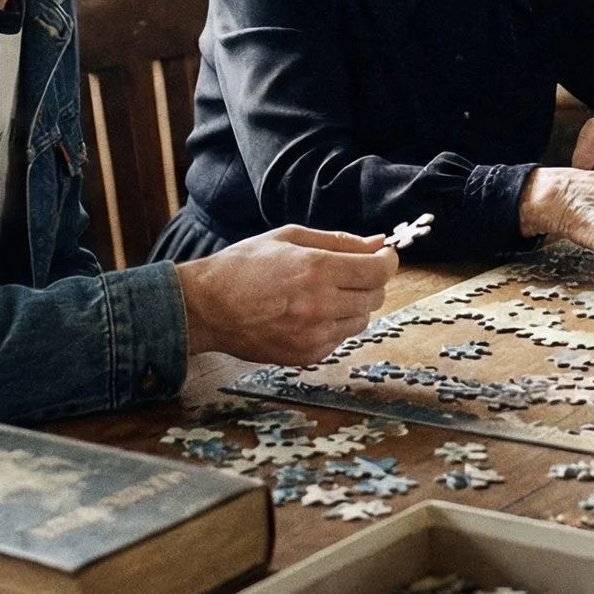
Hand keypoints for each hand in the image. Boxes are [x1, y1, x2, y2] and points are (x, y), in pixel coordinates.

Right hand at [176, 225, 397, 364]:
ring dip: (354, 304)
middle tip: (351, 271)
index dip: (387, 260)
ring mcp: (313, 334)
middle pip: (375, 296)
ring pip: (362, 320)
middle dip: (370, 280)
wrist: (206, 307)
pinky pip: (340, 339)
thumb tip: (378, 242)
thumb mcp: (290, 238)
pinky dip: (334, 325)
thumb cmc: (244, 266)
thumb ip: (339, 241)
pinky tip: (310, 313)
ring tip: (324, 293)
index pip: (379, 270)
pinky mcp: (306, 355)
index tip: (382, 255)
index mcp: (317, 269)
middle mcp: (320, 304)